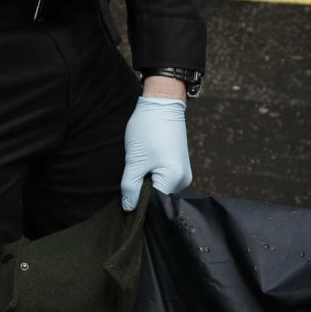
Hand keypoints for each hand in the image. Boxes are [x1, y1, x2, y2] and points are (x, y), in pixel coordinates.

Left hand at [119, 94, 191, 209]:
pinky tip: (144, 166)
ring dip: (147, 184)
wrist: (162, 103)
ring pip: (160, 189)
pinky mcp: (179, 165)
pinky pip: (164, 179)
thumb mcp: (135, 161)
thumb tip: (130, 208)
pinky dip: (152, 177)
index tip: (126, 197)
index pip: (155, 204)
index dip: (139, 204)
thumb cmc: (148, 130)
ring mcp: (183, 173)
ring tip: (137, 169)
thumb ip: (131, 187)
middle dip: (143, 194)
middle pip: (159, 198)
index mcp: (174, 180)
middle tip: (129, 181)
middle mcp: (183, 180)